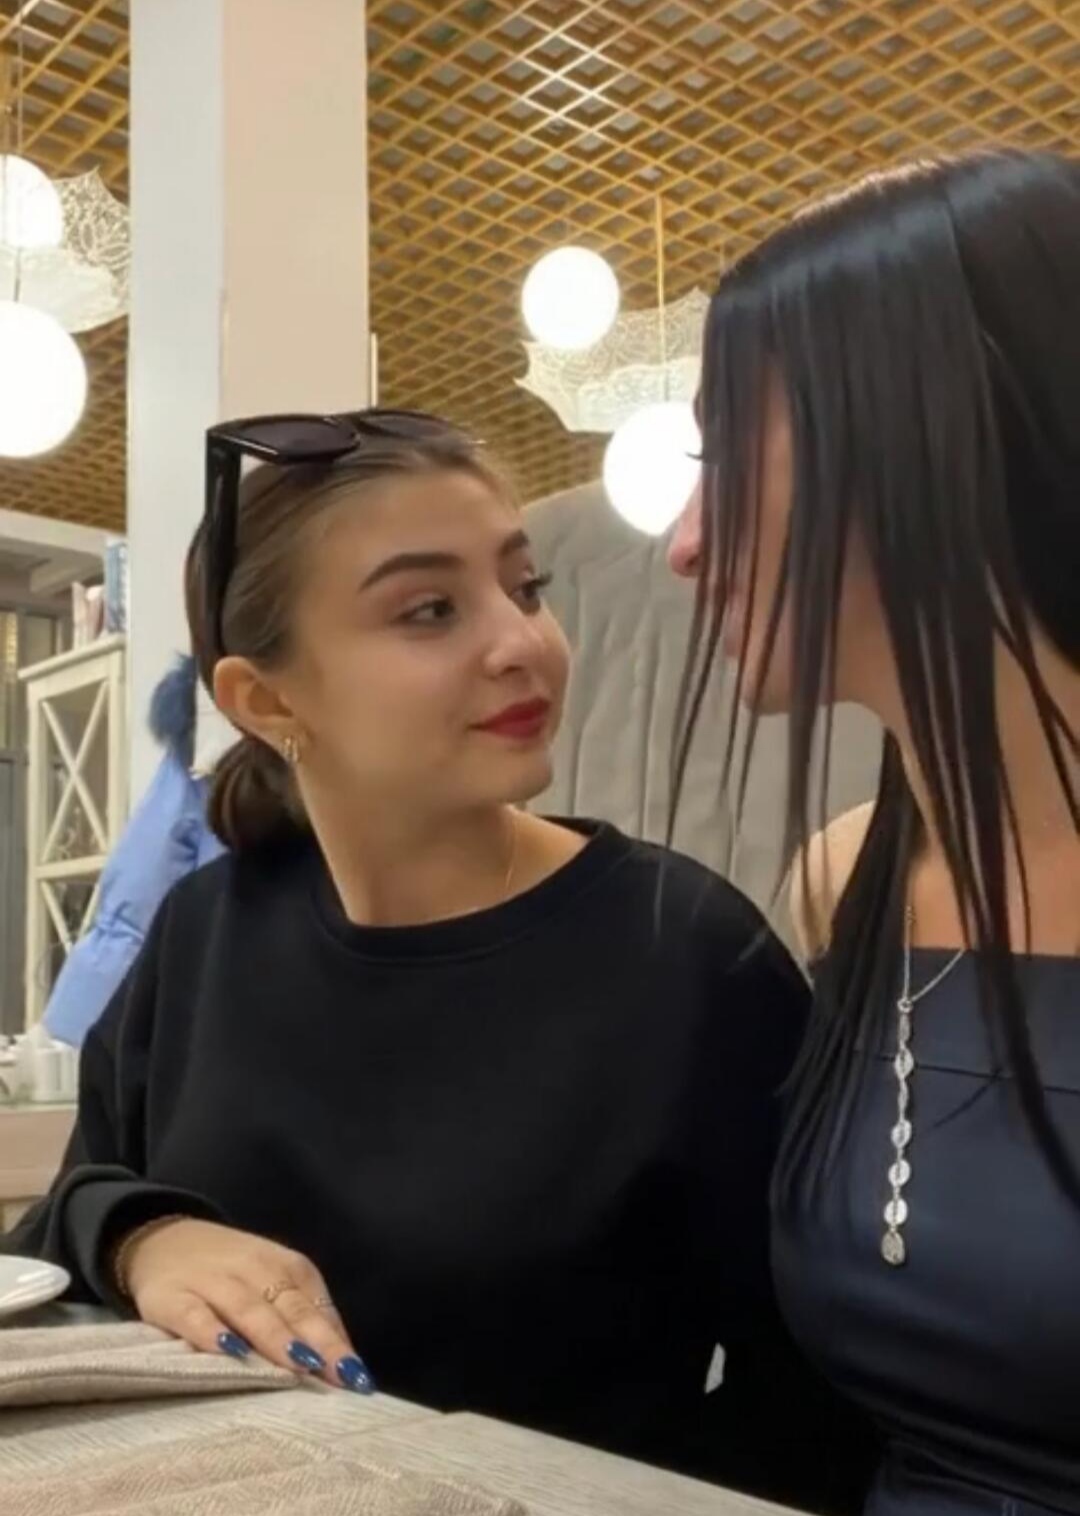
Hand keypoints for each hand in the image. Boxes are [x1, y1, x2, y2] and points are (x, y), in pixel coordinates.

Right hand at [120, 1217, 374, 1392]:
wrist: (163, 1241)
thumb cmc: (232, 1276)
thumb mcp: (273, 1286)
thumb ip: (306, 1319)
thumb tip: (344, 1367)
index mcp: (286, 1267)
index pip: (317, 1306)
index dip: (338, 1343)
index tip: (358, 1380)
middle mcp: (254, 1270)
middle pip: (291, 1308)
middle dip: (318, 1342)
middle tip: (341, 1377)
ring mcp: (212, 1282)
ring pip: (249, 1309)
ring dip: (276, 1337)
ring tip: (299, 1366)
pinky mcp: (171, 1298)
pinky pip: (194, 1315)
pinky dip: (211, 1333)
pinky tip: (229, 1353)